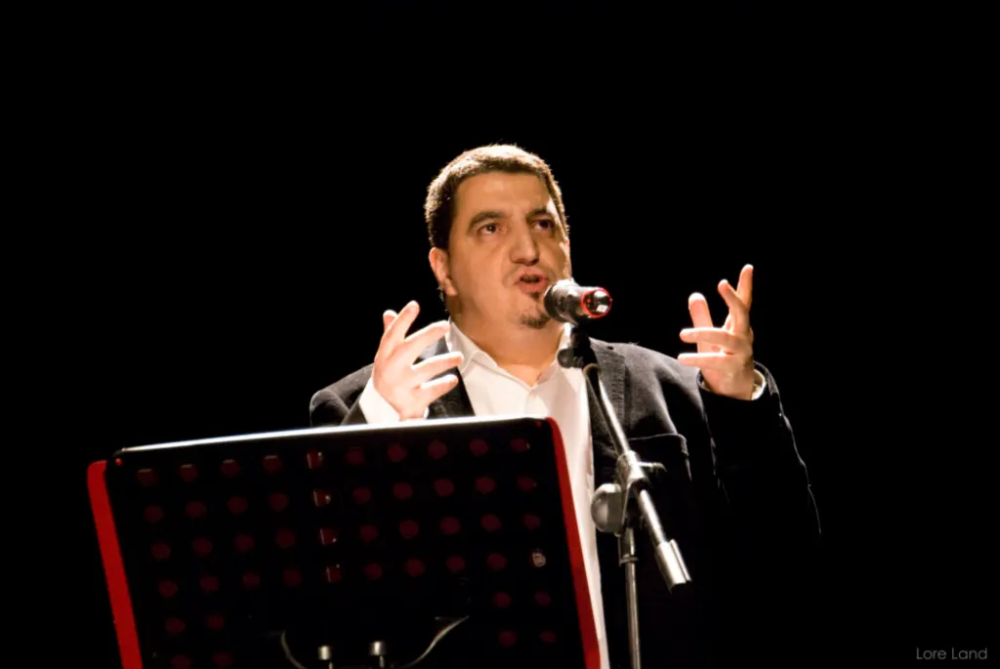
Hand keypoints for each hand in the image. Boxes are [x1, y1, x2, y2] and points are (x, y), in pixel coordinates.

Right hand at [372, 301, 463, 418]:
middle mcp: (391, 369)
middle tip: (445, 325)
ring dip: (444, 362)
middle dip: (428, 335)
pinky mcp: (411, 401)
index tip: (414, 305)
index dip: (403, 319)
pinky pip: (431, 391)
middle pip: (410, 348)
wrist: (382, 408)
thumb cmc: (389, 374)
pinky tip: (453, 379)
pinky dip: (443, 385)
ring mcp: (401, 386)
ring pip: (425, 370)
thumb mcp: (386, 355)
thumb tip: (389, 313)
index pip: (392, 334)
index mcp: (385, 355)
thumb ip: (390, 334)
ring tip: (459, 357)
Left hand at [678, 264, 754, 399]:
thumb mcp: (710, 337)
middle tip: (722, 283)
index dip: (745, 285)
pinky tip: (682, 358)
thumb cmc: (723, 359)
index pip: (743, 302)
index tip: (748, 267)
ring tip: (682, 334)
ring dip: (702, 333)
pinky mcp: (733, 368)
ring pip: (724, 338)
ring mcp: (741, 352)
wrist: (734, 390)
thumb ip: (703, 317)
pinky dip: (698, 359)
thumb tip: (695, 295)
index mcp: (738, 326)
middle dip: (733, 297)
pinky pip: (715, 361)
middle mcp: (743, 336)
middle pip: (742, 313)